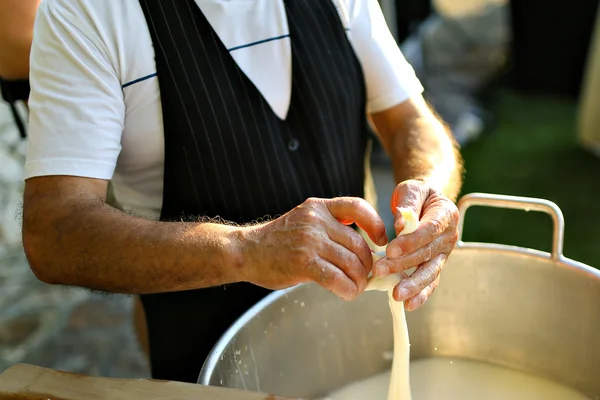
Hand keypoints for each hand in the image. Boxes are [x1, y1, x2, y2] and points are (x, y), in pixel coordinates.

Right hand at [241, 197, 387, 300]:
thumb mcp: (305, 221)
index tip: (380, 241)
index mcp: (319, 207)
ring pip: (351, 263)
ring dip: (359, 281)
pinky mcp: (303, 263)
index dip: (376, 224)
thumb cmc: (279, 241)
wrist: (246, 251)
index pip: (357, 206)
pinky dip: (348, 290)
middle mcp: (316, 221)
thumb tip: (365, 250)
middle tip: (365, 277)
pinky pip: (337, 279)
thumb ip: (331, 228)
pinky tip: (347, 294)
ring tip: (356, 288)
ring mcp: (310, 242)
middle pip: (358, 244)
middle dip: (367, 265)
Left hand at [373, 180, 458, 310]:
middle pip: (426, 254)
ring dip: (413, 285)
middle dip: (403, 264)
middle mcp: (448, 236)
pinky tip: (409, 305)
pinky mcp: (435, 264)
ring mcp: (443, 253)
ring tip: (397, 295)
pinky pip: (430, 281)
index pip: (429, 230)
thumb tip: (401, 225)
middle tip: (380, 270)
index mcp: (445, 215)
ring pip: (430, 271)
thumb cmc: (417, 195)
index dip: (411, 242)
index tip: (391, 250)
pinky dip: (421, 294)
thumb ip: (407, 204)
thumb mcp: (411, 190)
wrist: (425, 201)